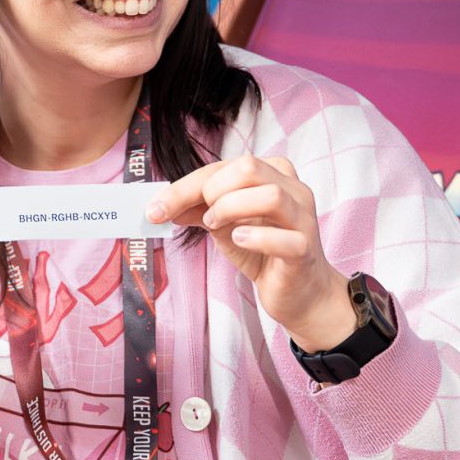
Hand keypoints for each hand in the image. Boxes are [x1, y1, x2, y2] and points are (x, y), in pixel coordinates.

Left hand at [148, 155, 353, 351]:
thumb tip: (161, 206)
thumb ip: (199, 210)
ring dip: (231, 208)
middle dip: (212, 191)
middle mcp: (294, 190)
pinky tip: (240, 241)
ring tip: (216, 227)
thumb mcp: (225, 226)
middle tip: (202, 217)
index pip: (226, 167)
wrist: (299, 292)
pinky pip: (284, 238)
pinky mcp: (304, 251)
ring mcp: (303, 219)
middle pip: (249, 168)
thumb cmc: (264, 251)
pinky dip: (256, 237)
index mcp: (274, 174)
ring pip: (271, 195)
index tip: (155, 208)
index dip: (185, 186)